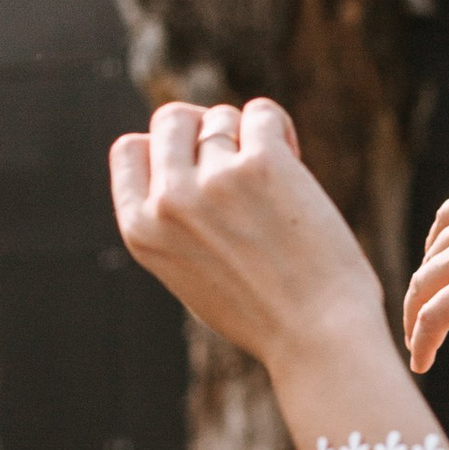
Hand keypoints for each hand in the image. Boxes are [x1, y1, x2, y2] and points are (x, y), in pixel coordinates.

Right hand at [109, 99, 432, 449]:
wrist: (317, 337)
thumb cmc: (263, 312)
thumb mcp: (190, 272)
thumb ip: (173, 221)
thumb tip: (183, 159)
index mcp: (141, 229)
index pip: (131, 149)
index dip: (168, 149)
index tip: (200, 166)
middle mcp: (169, 201)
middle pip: (172, 119)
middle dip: (207, 129)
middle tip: (242, 160)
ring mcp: (213, 180)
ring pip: (223, 117)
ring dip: (251, 138)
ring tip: (278, 181)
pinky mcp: (261, 165)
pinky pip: (262, 113)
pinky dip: (278, 128)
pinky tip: (294, 158)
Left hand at [405, 164, 448, 369]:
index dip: (442, 242)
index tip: (443, 259)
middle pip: (434, 254)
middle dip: (427, 280)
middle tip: (427, 303)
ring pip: (423, 287)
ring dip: (415, 314)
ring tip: (416, 340)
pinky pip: (434, 317)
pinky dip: (423, 340)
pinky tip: (421, 363)